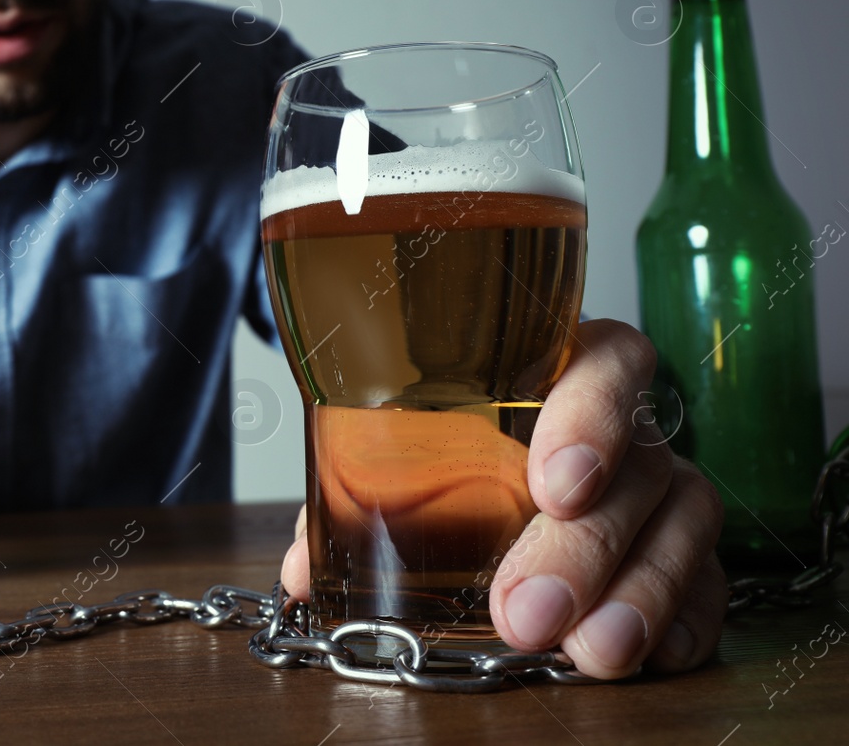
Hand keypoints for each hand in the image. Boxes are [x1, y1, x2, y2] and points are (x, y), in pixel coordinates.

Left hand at [279, 319, 725, 678]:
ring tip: (589, 650)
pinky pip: (708, 578)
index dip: (592, 415)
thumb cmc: (450, 450)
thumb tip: (303, 571)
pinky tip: (655, 653)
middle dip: (583, 547)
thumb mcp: (403, 457)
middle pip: (635, 464)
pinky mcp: (688, 546)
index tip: (554, 485)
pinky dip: (686, 619)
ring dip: (637, 593)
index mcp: (556, 370)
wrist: (498, 474)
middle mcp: (623, 424)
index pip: (607, 360)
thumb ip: (358, 496)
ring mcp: (663, 483)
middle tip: (530, 609)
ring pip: (682, 521)